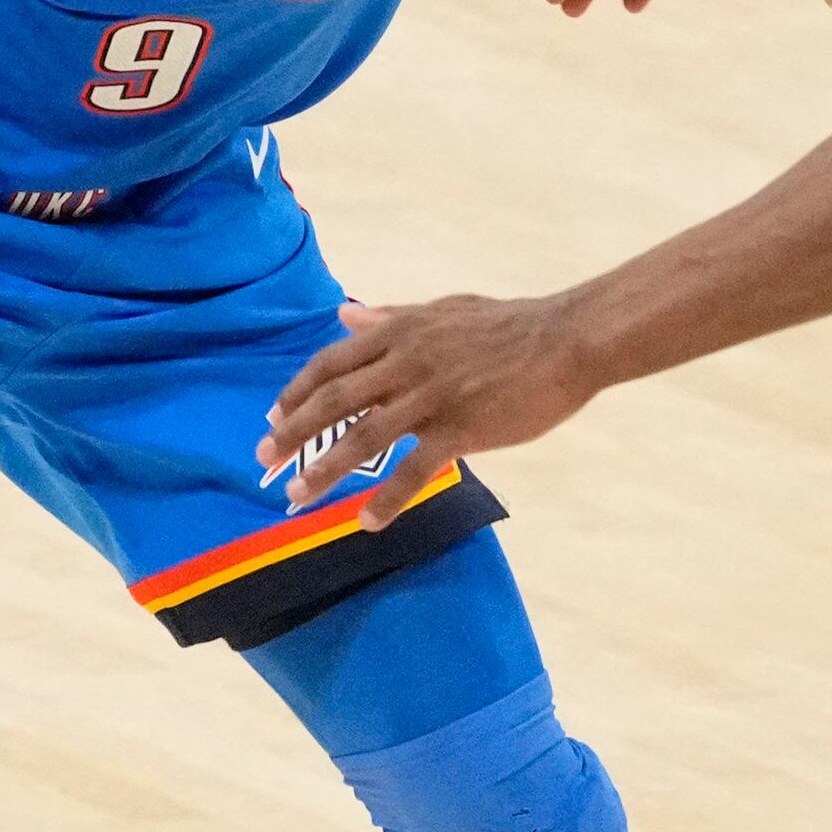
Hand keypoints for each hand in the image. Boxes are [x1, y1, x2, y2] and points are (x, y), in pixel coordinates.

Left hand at [264, 295, 600, 519]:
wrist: (568, 339)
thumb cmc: (511, 324)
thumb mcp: (444, 309)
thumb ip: (392, 316)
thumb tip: (346, 313)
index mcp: (400, 331)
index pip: (332, 362)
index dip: (297, 391)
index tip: (272, 416)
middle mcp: (406, 361)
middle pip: (334, 400)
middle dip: (291, 432)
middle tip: (263, 461)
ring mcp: (432, 396)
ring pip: (363, 436)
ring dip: (324, 469)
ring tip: (297, 496)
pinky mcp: (461, 428)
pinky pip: (414, 470)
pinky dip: (388, 499)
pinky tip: (366, 522)